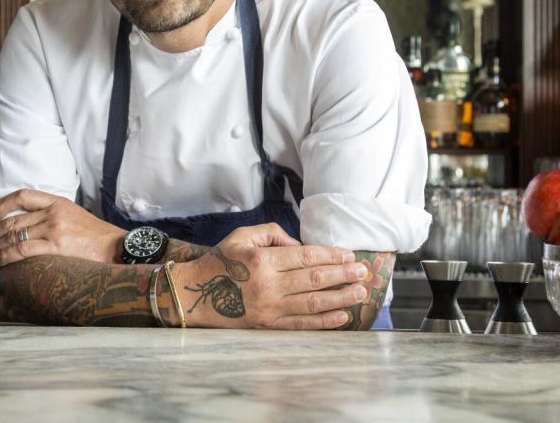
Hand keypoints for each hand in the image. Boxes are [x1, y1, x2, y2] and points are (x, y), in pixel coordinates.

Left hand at [0, 189, 125, 266]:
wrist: (117, 248)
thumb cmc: (97, 238)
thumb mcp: (75, 217)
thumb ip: (53, 217)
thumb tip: (30, 228)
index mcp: (58, 202)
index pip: (23, 195)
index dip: (2, 205)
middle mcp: (53, 213)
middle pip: (12, 221)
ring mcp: (54, 229)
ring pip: (12, 236)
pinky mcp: (56, 246)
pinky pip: (21, 250)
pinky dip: (5, 256)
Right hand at [170, 223, 367, 329]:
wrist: (196, 294)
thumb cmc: (221, 261)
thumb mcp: (243, 236)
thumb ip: (273, 233)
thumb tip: (300, 245)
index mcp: (262, 259)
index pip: (305, 256)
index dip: (331, 255)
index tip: (349, 255)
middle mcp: (268, 284)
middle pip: (314, 279)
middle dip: (343, 275)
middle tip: (363, 272)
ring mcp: (269, 308)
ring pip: (313, 303)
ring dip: (340, 297)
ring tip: (360, 292)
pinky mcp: (268, 325)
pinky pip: (302, 324)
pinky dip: (324, 321)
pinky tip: (342, 316)